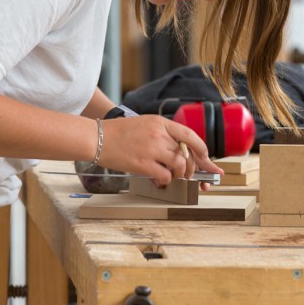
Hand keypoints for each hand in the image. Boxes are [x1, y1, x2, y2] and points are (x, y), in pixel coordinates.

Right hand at [97, 114, 221, 186]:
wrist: (97, 138)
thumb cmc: (119, 132)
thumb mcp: (145, 124)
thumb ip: (163, 133)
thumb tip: (179, 150)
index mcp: (161, 123)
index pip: (190, 135)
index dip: (201, 149)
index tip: (206, 157)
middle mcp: (159, 135)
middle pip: (186, 154)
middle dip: (191, 168)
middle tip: (187, 175)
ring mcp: (152, 149)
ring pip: (179, 166)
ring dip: (178, 175)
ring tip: (170, 176)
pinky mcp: (143, 164)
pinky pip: (165, 176)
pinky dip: (165, 181)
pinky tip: (158, 180)